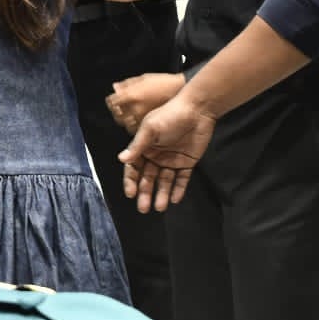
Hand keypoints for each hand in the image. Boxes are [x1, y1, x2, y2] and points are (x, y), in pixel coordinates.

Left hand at [106, 72, 184, 134]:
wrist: (181, 90)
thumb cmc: (163, 83)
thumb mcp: (142, 78)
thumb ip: (126, 84)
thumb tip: (115, 88)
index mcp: (131, 95)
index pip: (111, 102)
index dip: (111, 101)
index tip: (112, 101)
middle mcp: (135, 108)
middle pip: (116, 114)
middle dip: (116, 111)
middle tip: (119, 108)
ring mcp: (143, 117)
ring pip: (125, 124)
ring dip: (124, 120)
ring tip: (129, 115)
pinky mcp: (151, 124)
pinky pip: (137, 129)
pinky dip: (134, 126)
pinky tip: (138, 121)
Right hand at [119, 93, 217, 212]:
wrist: (197, 110)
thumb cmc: (169, 116)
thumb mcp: (150, 129)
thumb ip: (137, 146)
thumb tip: (121, 160)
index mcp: (144, 147)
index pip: (134, 168)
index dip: (131, 181)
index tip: (130, 193)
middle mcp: (156, 156)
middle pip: (148, 178)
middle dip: (145, 193)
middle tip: (143, 208)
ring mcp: (171, 160)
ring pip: (164, 181)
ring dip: (161, 194)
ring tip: (160, 208)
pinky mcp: (187, 163)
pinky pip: (181, 179)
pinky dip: (178, 189)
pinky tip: (174, 200)